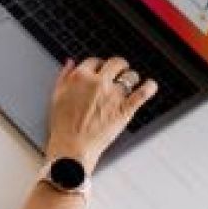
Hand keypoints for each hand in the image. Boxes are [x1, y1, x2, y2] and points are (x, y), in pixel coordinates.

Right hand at [44, 56, 157, 174]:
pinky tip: (150, 85)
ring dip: (131, 77)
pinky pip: (143, 93)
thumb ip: (64, 76)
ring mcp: (113, 96)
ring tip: (131, 82)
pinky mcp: (125, 109)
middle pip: (115, 63)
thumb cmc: (62, 126)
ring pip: (130, 76)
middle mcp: (98, 83)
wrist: (71, 147)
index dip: (99, 65)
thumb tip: (70, 62)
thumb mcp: (56, 96)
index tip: (100, 70)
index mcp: (80, 77)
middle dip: (118, 66)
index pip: (94, 61)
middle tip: (119, 72)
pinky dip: (150, 87)